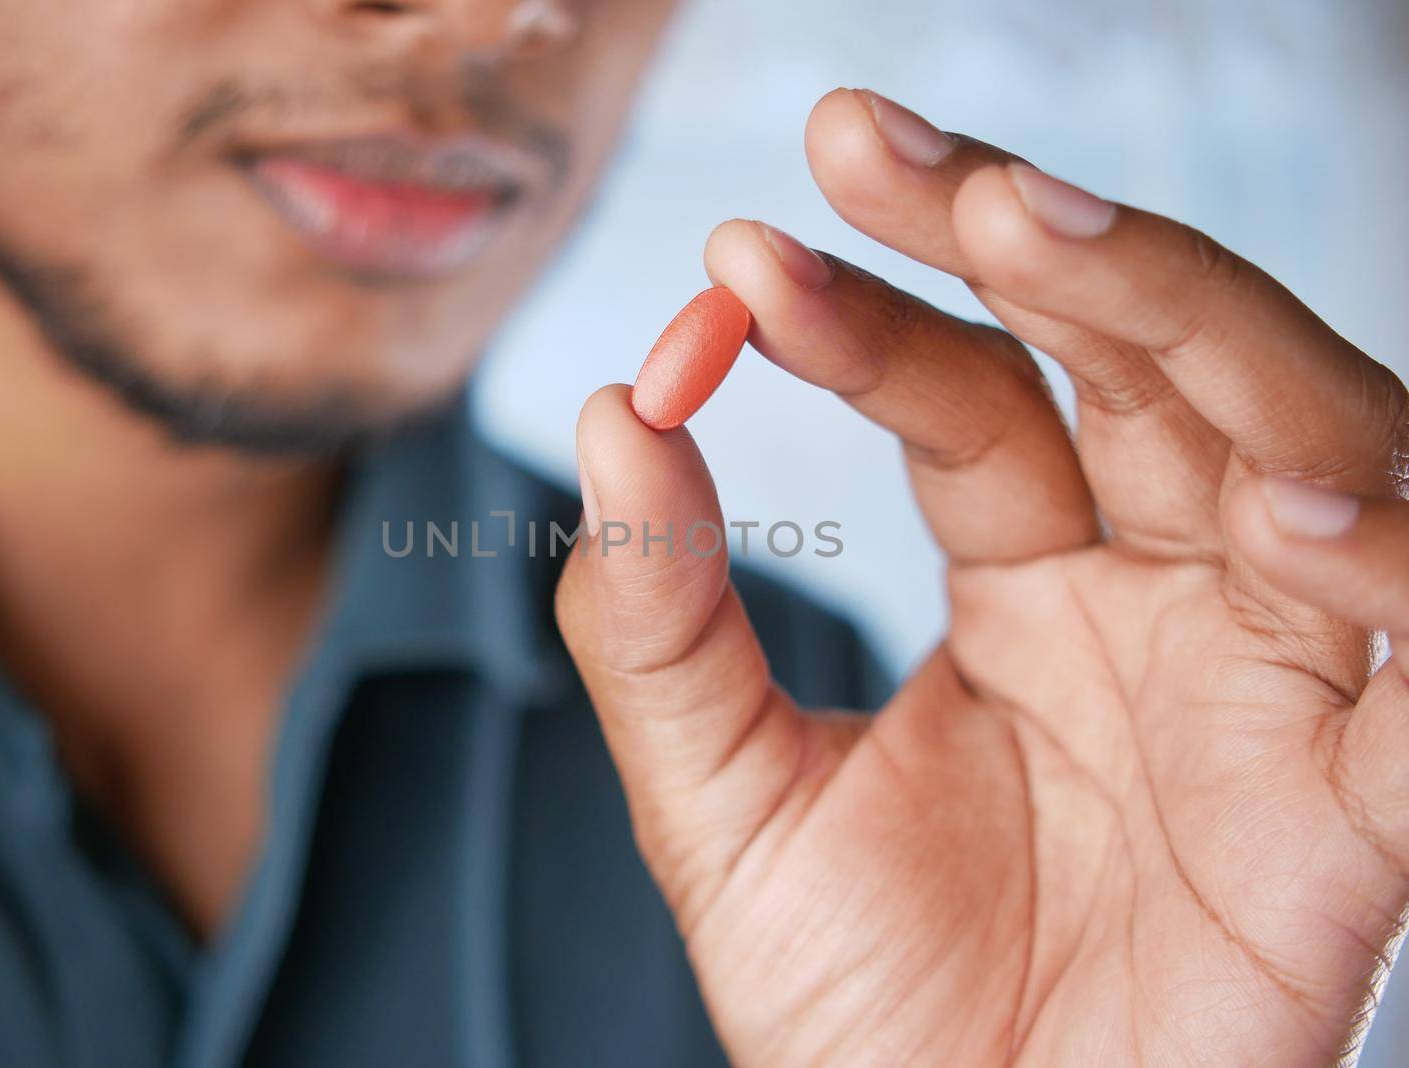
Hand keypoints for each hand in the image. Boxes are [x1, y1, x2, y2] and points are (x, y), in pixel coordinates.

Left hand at [555, 89, 1408, 1066]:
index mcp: (1032, 588)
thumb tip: (619, 414)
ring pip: (1304, 445)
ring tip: (1045, 242)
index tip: (742, 260)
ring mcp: (1273, 689)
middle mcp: (1167, 603)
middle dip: (1040, 244)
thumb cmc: (862, 1016)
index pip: (973, 394)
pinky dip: (1396, 576)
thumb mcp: (723, 804)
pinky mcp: (1358, 817)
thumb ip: (661, 621)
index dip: (872, 316)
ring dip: (1202, 334)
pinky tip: (1295, 501)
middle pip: (1147, 365)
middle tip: (893, 152)